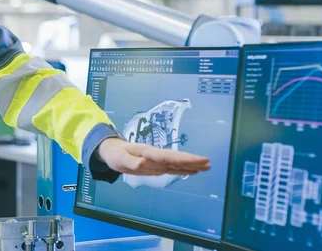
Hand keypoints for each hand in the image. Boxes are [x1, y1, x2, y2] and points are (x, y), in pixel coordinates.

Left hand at [96, 137, 210, 175]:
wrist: (112, 150)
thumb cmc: (115, 154)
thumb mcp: (119, 159)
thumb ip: (131, 162)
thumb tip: (143, 164)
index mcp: (148, 152)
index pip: (168, 156)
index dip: (183, 158)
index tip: (198, 159)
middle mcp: (156, 156)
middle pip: (176, 158)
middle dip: (192, 161)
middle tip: (208, 163)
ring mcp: (157, 161)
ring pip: (176, 163)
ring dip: (191, 164)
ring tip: (207, 166)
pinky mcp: (156, 166)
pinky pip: (172, 167)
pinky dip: (182, 169)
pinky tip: (193, 171)